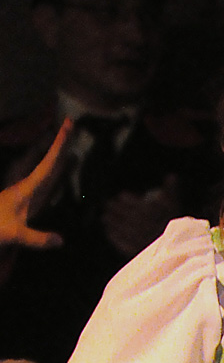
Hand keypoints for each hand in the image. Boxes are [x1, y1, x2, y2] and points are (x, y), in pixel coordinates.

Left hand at [0, 122, 69, 252]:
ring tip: (69, 139)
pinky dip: (56, 169)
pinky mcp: (28, 197)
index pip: (48, 163)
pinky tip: (61, 166)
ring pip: (47, 167)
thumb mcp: (15, 235)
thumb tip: (61, 240)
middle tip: (70, 122)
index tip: (66, 126)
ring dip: (58, 153)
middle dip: (60, 142)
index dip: (58, 145)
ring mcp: (29, 190)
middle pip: (49, 159)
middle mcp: (29, 184)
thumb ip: (37, 238)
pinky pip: (47, 178)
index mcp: (27, 188)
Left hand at [102, 176, 179, 255]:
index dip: (129, 200)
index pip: (140, 206)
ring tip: (104, 217)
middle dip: (117, 210)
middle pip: (130, 218)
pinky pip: (126, 245)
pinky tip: (109, 233)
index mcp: (156, 217)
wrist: (181, 249)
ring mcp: (142, 241)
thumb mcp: (176, 205)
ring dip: (113, 223)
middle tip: (107, 204)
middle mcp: (147, 228)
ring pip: (125, 231)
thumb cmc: (176, 224)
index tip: (121, 195)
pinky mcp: (139, 252)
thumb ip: (172, 191)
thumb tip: (171, 176)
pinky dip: (116, 238)